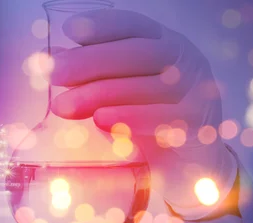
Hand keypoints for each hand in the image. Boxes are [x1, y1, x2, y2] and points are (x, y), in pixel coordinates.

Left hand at [50, 9, 236, 217]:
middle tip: (53, 74)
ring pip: (148, 86)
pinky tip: (101, 121)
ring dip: (101, 94)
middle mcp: (186, 62)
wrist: (189, 166)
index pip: (135, 27)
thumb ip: (93, 74)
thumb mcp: (120, 93)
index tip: (69, 30)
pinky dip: (130, 118)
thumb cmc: (149, 120)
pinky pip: (163, 119)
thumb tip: (53, 58)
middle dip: (90, 62)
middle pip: (138, 53)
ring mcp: (197, 93)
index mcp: (165, 45)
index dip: (103, 26)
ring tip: (63, 106)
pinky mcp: (200, 128)